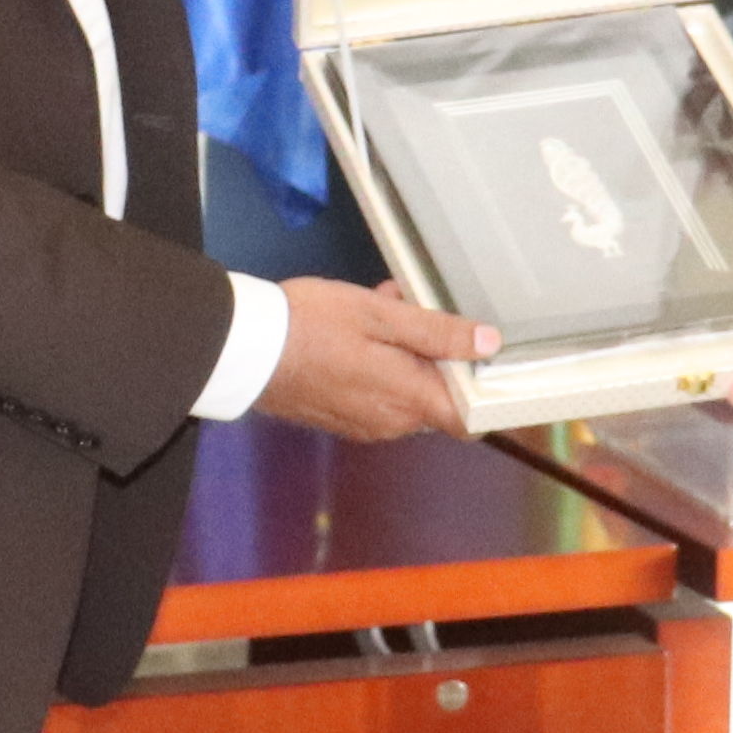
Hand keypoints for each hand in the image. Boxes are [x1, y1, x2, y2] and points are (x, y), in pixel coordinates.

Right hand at [261, 273, 495, 440]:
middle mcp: (391, 423)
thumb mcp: (380, 315)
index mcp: (408, 400)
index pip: (469, 420)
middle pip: (436, 397)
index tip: (480, 358)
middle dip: (433, 355)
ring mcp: (364, 424)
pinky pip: (376, 393)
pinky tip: (358, 329)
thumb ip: (437, 332)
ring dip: (404, 353)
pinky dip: (379, 365)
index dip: (482, 391)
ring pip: (404, 390)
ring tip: (380, 307)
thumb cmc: (313, 325)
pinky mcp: (340, 418)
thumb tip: (488, 343)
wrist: (244, 348)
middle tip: (413, 309)